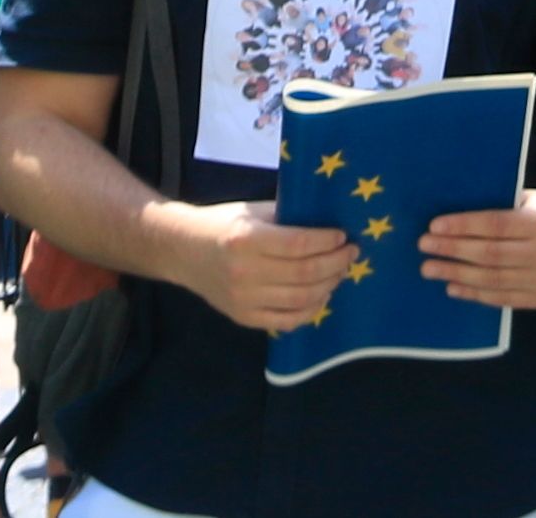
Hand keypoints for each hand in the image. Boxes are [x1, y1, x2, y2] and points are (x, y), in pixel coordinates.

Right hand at [155, 197, 355, 335]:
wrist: (184, 252)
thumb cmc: (224, 224)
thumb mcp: (253, 212)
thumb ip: (287, 220)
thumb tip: (329, 225)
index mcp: (246, 239)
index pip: (298, 244)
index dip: (327, 242)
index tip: (343, 236)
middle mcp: (244, 272)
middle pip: (304, 274)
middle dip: (336, 263)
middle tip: (351, 253)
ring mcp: (243, 300)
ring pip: (300, 300)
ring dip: (329, 286)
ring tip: (340, 272)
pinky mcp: (243, 318)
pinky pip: (286, 321)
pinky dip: (311, 311)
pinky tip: (322, 295)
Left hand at [422, 187, 535, 310]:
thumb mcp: (527, 200)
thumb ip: (497, 208)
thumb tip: (450, 218)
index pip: (495, 225)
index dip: (462, 226)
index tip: (434, 226)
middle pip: (489, 254)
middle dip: (452, 251)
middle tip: (424, 247)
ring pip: (491, 279)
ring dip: (455, 275)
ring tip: (430, 269)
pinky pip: (500, 298)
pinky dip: (473, 294)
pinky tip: (452, 287)